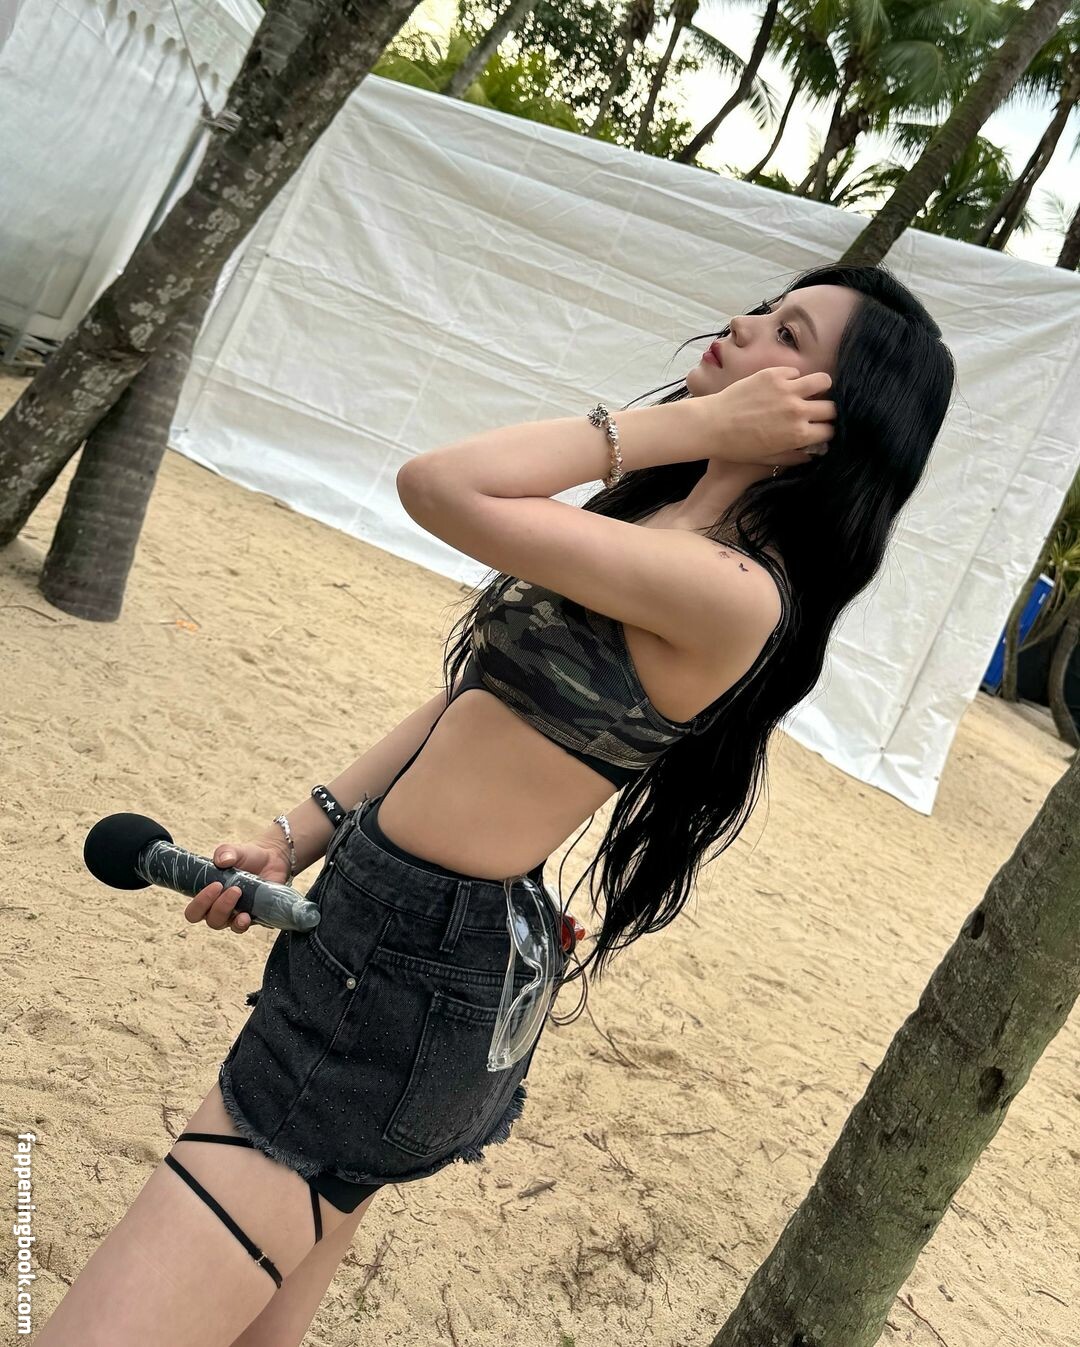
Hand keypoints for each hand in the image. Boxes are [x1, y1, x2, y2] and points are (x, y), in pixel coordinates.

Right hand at [184, 838, 292, 933]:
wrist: (271, 859)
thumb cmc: (247, 858)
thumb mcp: (235, 851)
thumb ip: (225, 852)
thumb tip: (222, 860)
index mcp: (208, 896)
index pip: (193, 911)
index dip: (200, 903)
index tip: (215, 885)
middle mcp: (219, 909)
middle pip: (209, 920)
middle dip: (218, 906)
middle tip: (233, 888)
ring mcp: (234, 915)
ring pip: (223, 924)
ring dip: (228, 911)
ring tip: (239, 892)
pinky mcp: (251, 917)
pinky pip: (241, 928)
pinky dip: (241, 923)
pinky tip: (246, 915)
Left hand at [701, 367, 835, 466]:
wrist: (712, 425)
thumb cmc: (737, 447)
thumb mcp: (767, 459)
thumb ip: (793, 457)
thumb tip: (812, 454)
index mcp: (798, 435)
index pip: (830, 430)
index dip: (827, 431)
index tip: (821, 429)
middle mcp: (797, 411)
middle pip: (832, 407)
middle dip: (828, 411)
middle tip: (818, 411)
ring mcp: (787, 390)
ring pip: (823, 381)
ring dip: (820, 387)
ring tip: (813, 391)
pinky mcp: (774, 374)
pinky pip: (795, 372)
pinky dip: (794, 378)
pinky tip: (785, 385)